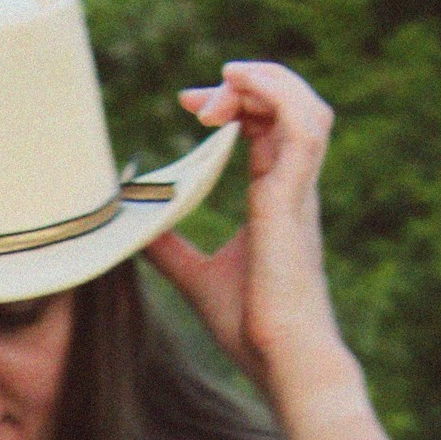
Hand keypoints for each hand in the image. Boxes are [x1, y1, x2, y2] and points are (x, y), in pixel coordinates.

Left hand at [147, 62, 350, 401]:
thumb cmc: (250, 327)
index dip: (233, 104)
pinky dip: (275, 94)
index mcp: (277, 198)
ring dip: (263, 82)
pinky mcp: (295, 197)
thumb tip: (136, 228)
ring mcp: (298, 190)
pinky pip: (303, 125)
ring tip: (222, 81)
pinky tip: (237, 85)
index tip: (189, 106)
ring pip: (304, 106)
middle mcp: (293, 187)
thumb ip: (170, 249)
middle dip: (243, 87)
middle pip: (285, 106)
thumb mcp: (196, 277)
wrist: (279, 358)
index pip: (266, 128)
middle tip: (193, 101)